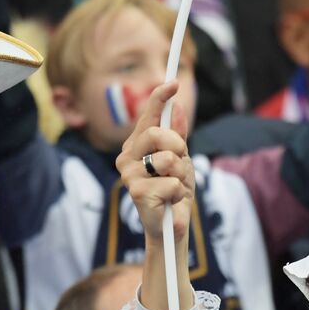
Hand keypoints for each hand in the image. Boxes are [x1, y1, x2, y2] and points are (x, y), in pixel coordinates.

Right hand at [115, 82, 193, 242]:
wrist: (171, 227)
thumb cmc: (174, 191)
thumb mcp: (180, 159)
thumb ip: (178, 135)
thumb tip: (177, 108)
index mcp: (137, 145)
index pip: (147, 116)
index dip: (158, 98)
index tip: (172, 83)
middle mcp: (127, 157)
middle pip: (157, 133)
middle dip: (178, 146)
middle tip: (180, 162)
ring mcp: (129, 174)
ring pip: (168, 159)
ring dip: (180, 175)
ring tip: (174, 187)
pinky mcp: (136, 192)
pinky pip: (171, 183)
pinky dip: (179, 193)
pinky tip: (170, 202)